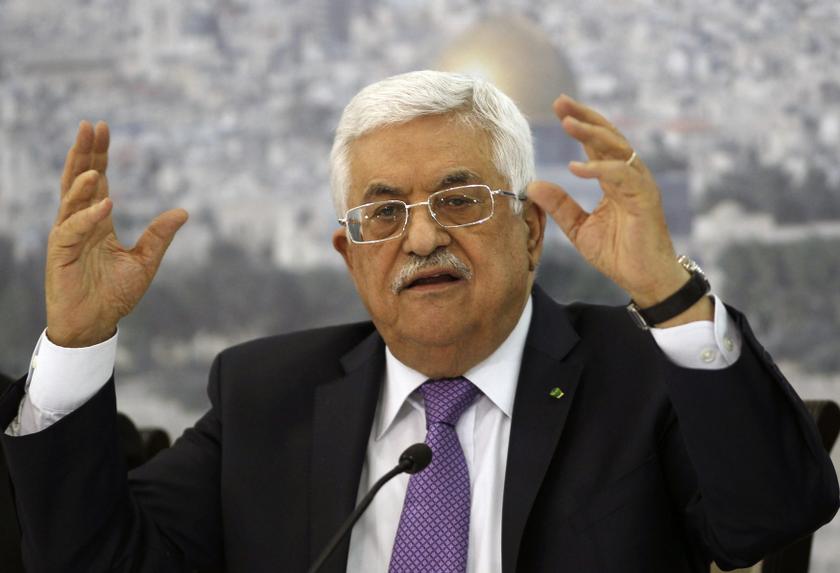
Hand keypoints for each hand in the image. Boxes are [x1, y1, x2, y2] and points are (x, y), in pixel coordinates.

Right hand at [45, 121, 188, 346]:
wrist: (95, 324)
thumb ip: (160, 236)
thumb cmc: (114, 295)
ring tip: (95, 162)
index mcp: (98, 221)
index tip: (103, 128)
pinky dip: (88, 215)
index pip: (98, 180)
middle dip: (85, 153)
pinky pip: (72, 230)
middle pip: (80, 180)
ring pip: (70, 199)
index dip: (100, 154)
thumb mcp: (145, 261)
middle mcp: (80, 223)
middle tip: (90, 126)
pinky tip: (105, 202)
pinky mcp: (61, 254)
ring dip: (82, 179)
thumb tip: (183, 212)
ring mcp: (68, 237)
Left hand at [528, 95, 711, 323]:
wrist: (645, 278)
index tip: (557, 108)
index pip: (597, 143)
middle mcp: (629, 176)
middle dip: (585, 117)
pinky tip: (576, 167)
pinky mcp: (645, 199)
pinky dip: (599, 169)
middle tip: (560, 102)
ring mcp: (639, 185)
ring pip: (617, 149)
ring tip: (567, 123)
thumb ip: (559, 205)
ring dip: (591, 134)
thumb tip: (532, 184)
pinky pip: (621, 176)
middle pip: (609, 135)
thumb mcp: (578, 227)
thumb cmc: (618, 253)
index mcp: (614, 179)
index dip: (579, 123)